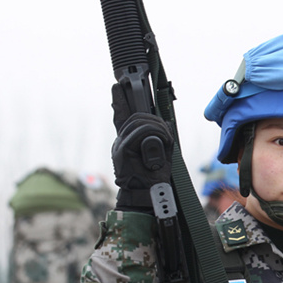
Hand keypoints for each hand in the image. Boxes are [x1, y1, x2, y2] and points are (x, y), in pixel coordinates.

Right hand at [110, 87, 173, 211]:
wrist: (145, 195)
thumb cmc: (153, 178)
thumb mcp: (160, 153)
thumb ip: (160, 138)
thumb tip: (164, 125)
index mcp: (128, 141)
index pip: (122, 116)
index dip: (120, 101)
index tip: (117, 87)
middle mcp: (121, 141)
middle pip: (135, 117)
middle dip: (154, 120)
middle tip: (165, 133)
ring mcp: (120, 145)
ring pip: (139, 123)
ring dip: (157, 128)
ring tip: (164, 142)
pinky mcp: (122, 150)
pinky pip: (140, 133)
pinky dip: (154, 135)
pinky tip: (160, 144)